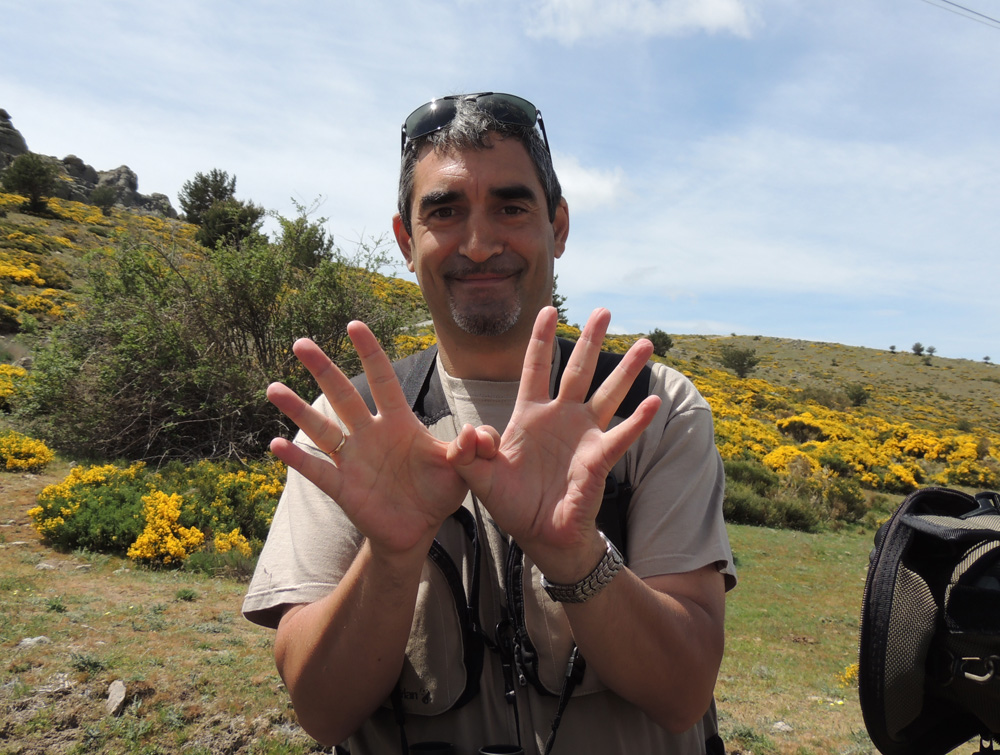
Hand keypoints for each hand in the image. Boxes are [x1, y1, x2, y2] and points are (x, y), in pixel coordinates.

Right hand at [267, 321, 468, 555]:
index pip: (383, 380)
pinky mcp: (343, 488)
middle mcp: (370, 434)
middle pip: (343, 396)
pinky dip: (298, 460)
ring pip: (321, 430)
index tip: (355, 325)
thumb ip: (467, 449)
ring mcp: (353, 460)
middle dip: (323, 369)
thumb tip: (473, 432)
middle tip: (300, 343)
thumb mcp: (461, 468)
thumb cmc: (438, 491)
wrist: (419, 530)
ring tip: (274, 388)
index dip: (370, 353)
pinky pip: (318, 471)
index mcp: (398, 423)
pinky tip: (276, 445)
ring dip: (298, 410)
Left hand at [448, 307, 660, 580]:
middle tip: (604, 310)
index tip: (548, 309)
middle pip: (577, 370)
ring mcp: (583, 435)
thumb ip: (468, 453)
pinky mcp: (599, 459)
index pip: (535, 368)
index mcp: (529, 415)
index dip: (540, 339)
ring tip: (646, 344)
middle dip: (590, 340)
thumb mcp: (479, 477)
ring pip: (607, 394)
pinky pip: (621, 435)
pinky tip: (654, 402)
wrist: (539, 535)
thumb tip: (468, 431)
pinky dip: (638, 420)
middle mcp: (560, 417)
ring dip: (626, 370)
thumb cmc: (512, 503)